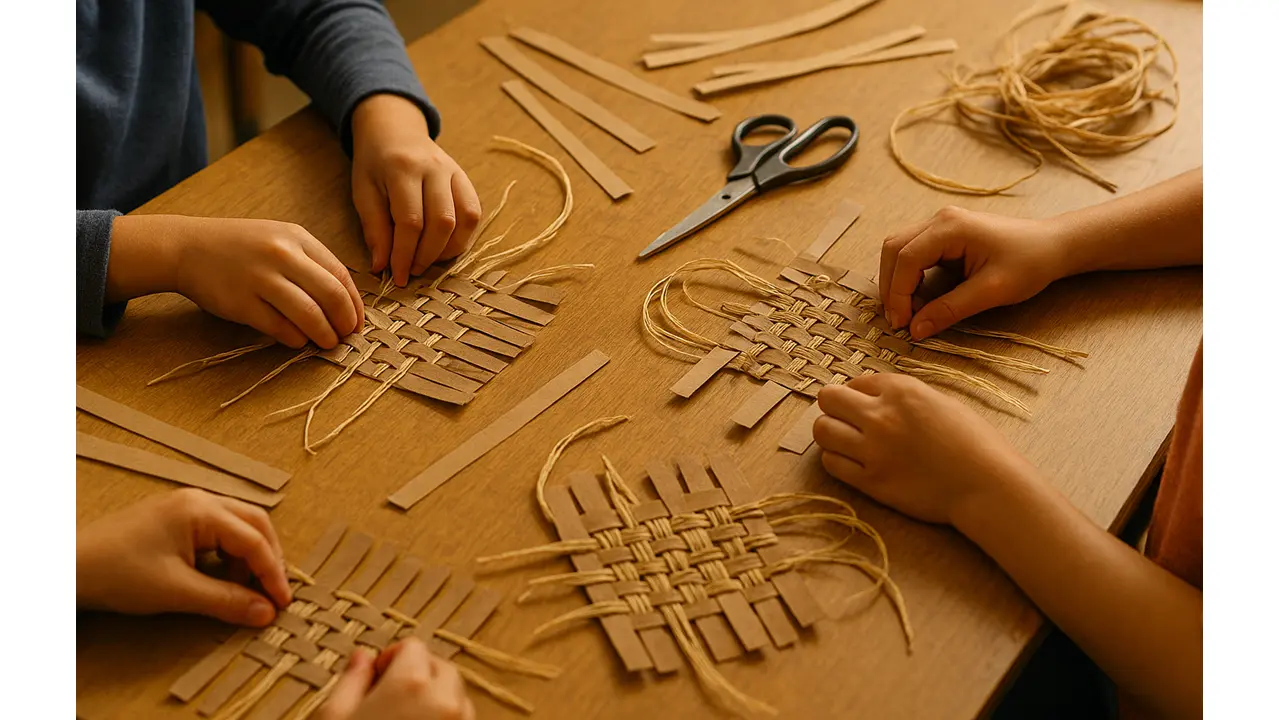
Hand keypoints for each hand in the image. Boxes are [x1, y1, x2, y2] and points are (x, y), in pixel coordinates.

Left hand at [76, 489, 291, 625]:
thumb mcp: (177, 591)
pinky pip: (217, 530)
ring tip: (245, 590)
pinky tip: (221, 578)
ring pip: (237, 525)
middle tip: (273, 592)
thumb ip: (226, 600)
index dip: (272, 573)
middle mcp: (199, 499)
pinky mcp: (174, 518)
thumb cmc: (119, 573)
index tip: (282, 604)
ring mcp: (186, 506)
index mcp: (202, 510)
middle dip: (268, 558)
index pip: (254, 539)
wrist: (66, 568)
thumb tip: (265, 613)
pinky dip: (228, 554)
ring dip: (248, 556)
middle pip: (253, 523)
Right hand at [107, 215, 363, 348]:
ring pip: (309, 315)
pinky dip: (296, 339)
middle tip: (347, 337)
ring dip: (325, 335)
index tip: (357, 322)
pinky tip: (299, 341)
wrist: (187, 248)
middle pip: (331, 296)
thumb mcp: (280, 239)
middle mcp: (281, 255)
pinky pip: (280, 328)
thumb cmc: (241, 247)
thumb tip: (345, 303)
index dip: (355, 304)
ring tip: (327, 344)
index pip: (340, 275)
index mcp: (297, 237)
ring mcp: (260, 278)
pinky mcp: (241, 303)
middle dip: (345, 322)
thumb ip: (311, 264)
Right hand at [317, 638, 473, 719]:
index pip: (413, 646)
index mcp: (411, 683)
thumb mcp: (336, 717)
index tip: (376, 676)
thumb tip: (362, 656)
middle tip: (390, 696)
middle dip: (418, 674)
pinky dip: (445, 717)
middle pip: (440, 667)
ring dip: (434, 697)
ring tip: (404, 715)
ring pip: (455, 694)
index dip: (392, 658)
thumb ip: (351, 681)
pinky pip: (462, 717)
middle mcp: (445, 699)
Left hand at [351, 94, 481, 286]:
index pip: (410, 221)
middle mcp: (434, 168)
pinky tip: (444, 247)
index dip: (404, 254)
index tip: (397, 277)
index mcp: (402, 169)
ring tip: (428, 260)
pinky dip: (463, 237)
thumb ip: (374, 229)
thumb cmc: (374, 164)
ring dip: (449, 249)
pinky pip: (474, 213)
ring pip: (465, 219)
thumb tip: (382, 266)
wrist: (395, 130)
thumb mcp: (363, 192)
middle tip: (411, 271)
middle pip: (442, 222)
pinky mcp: (465, 179)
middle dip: (428, 255)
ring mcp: (454, 172)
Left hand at [812, 374, 1035, 525]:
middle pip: (828, 399)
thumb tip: (875, 398)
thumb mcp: (941, 402)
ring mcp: (873, 450)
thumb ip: (904, 397)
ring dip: (830, 432)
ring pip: (822, 430)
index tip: (864, 404)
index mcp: (901, 390)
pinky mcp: (871, 481)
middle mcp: (882, 416)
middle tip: (845, 418)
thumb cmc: (974, 442)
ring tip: (844, 440)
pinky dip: (836, 459)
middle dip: (834, 406)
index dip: (857, 393)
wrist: (987, 485)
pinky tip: (850, 460)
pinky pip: (832, 463)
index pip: (855, 382)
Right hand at [878, 206, 1065, 339]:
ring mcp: (940, 224)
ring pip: (899, 250)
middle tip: (899, 320)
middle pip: (894, 249)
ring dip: (896, 281)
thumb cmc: (1029, 263)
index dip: (897, 293)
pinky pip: (912, 252)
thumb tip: (916, 329)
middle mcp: (940, 220)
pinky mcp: (944, 234)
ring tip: (908, 311)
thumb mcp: (991, 291)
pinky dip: (908, 276)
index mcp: (950, 227)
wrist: (1052, 246)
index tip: (902, 323)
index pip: (906, 258)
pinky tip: (918, 298)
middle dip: (891, 287)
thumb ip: (950, 309)